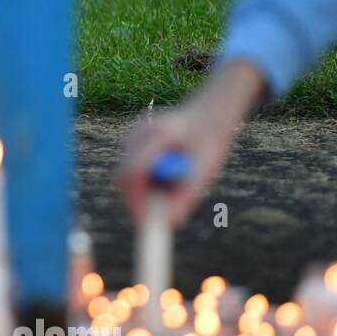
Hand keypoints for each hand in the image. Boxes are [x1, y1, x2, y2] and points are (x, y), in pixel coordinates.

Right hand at [118, 60, 266, 226]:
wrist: (212, 111)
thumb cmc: (211, 140)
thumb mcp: (204, 171)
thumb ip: (185, 196)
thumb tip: (170, 223)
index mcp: (160, 135)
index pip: (133, 174)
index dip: (136, 202)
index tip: (145, 224)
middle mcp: (141, 131)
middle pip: (125, 175)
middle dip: (139, 198)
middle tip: (157, 217)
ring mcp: (133, 132)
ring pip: (128, 171)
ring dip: (144, 185)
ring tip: (173, 181)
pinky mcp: (132, 135)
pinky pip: (131, 163)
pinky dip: (146, 174)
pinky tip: (167, 165)